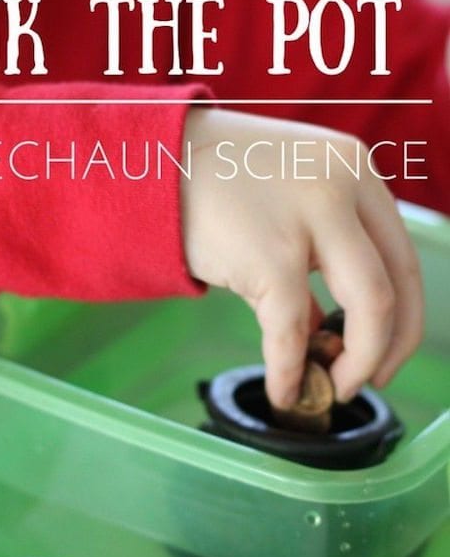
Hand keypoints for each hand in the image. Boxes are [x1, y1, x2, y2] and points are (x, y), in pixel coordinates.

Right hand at [181, 109, 422, 408]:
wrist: (151, 164)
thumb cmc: (214, 182)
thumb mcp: (286, 198)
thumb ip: (317, 248)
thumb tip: (323, 323)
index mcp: (354, 170)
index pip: (403, 256)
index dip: (405, 318)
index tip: (389, 352)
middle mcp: (344, 187)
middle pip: (395, 286)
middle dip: (389, 348)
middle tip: (369, 381)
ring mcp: (309, 220)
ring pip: (368, 309)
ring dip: (357, 364)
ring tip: (333, 388)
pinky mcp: (269, 256)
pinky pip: (292, 332)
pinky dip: (290, 372)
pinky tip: (283, 392)